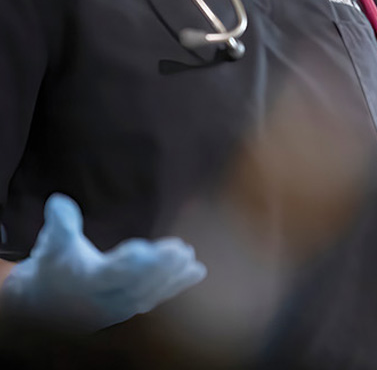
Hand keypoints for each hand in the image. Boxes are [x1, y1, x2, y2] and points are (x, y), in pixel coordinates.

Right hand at [1, 194, 206, 330]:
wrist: (46, 304)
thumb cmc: (54, 266)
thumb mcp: (52, 244)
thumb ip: (60, 224)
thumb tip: (58, 202)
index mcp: (85, 282)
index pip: (107, 273)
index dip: (124, 263)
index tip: (142, 250)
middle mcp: (103, 300)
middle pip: (133, 285)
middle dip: (157, 269)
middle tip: (181, 250)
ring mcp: (118, 308)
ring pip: (148, 294)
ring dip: (171, 277)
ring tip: (190, 257)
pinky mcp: (130, 307)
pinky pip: (155, 297)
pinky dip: (176, 285)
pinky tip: (198, 271)